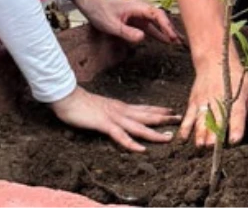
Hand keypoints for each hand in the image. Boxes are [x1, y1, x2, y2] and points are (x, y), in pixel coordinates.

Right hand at [50, 86, 179, 151]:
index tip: (172, 111)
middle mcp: (121, 111)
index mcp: (121, 107)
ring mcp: (114, 117)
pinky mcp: (104, 124)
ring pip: (139, 127)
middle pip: (147, 115)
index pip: (144, 108)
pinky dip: (131, 143)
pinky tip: (140, 149)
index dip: (159, 110)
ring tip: (169, 138)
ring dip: (154, 133)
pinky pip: (120, 135)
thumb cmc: (81, 103)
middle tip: (181, 119)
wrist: (66, 97)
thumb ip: (111, 111)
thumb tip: (119, 115)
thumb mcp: (101, 107)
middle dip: (165, 119)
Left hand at [72, 0, 180, 44]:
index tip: (172, 36)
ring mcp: (141, 15)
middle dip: (171, 29)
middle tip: (180, 41)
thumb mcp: (111, 25)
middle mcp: (142, 9)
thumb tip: (142, 37)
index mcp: (138, 7)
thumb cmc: (101, 13)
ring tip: (179, 42)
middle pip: (161, 18)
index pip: (157, 15)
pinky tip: (167, 41)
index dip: (166, 26)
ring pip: (158, 23)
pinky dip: (159, 33)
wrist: (93, 6)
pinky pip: (152, 27)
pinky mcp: (138, 21)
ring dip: (168, 32)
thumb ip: (127, 32)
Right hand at [180, 56, 247, 146]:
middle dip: (215, 135)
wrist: (215, 59)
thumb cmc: (235, 76)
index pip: (236, 115)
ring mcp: (204, 101)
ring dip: (200, 133)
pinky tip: (182, 139)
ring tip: (200, 147)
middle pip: (217, 119)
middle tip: (214, 149)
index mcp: (235, 98)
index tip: (235, 140)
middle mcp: (218, 100)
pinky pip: (188, 116)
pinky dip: (185, 127)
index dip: (236, 128)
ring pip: (201, 119)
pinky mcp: (194, 101)